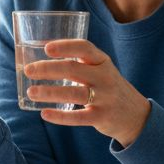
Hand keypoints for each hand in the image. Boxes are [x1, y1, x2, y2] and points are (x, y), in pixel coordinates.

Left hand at [25, 38, 151, 146]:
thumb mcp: (101, 70)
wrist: (135, 114)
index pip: (84, 48)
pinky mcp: (102, 117)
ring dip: (49, 92)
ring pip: (73, 93)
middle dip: (48, 69)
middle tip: (28, 70)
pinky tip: (44, 113)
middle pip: (73, 69)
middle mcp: (105, 77)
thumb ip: (79, 64)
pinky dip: (60, 116)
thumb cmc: (108, 88)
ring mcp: (105, 97)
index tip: (46, 48)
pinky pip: (78, 117)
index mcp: (102, 61)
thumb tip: (41, 60)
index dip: (65, 47)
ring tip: (31, 92)